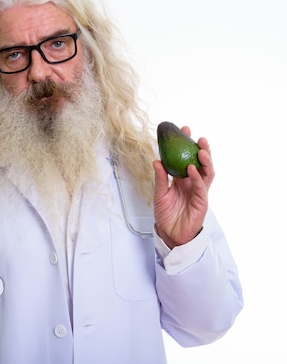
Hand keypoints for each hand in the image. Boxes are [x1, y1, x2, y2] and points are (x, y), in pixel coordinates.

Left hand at [153, 126, 214, 247]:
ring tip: (201, 149)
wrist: (170, 233)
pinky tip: (193, 169)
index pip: (186, 158)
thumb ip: (160, 178)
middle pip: (201, 163)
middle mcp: (192, 183)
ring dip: (205, 161)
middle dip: (201, 149)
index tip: (184, 130)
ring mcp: (199, 192)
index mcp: (182, 179)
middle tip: (198, 137)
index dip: (186, 145)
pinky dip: (197, 177)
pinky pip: (200, 187)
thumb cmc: (165, 214)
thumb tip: (156, 160)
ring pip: (206, 173)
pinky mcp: (201, 202)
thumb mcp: (159, 193)